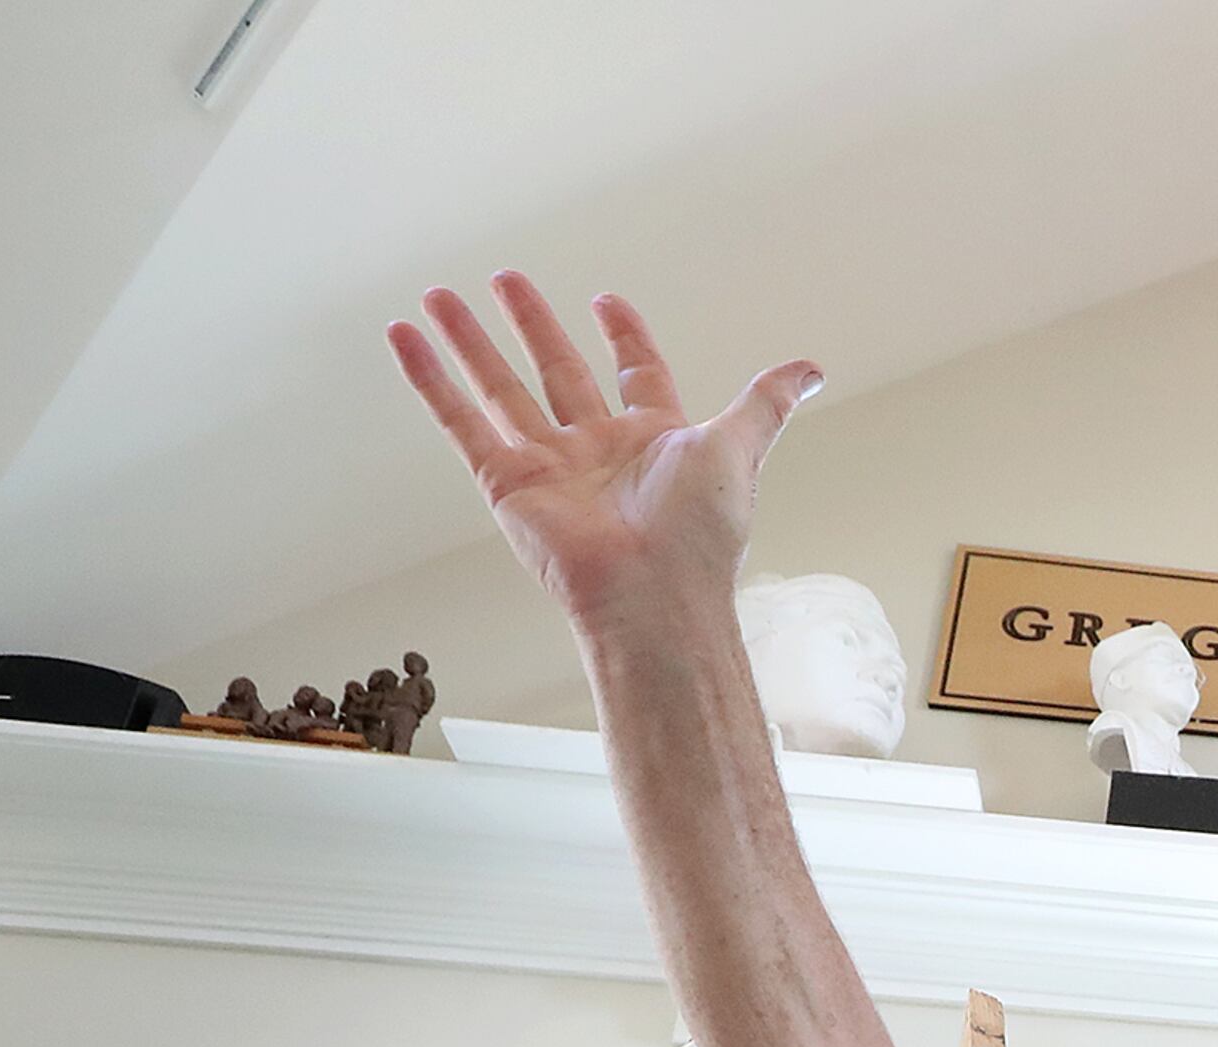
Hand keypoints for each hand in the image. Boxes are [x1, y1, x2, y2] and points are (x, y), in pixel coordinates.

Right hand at [387, 274, 817, 630]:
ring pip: (501, 388)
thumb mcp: (738, 448)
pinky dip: (430, 381)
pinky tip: (405, 338)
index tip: (605, 301)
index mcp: (654, 441)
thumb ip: (766, 403)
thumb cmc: (699, 535)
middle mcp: (599, 451)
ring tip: (440, 296)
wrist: (653, 596)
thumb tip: (811, 370)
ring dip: (470, 342)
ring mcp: (549, 467)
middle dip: (534, 325)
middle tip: (508, 280)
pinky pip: (460, 422)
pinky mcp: (506, 484)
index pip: (635, 373)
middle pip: (559, 371)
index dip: (624, 337)